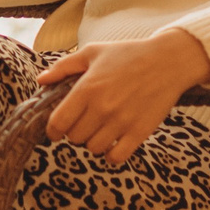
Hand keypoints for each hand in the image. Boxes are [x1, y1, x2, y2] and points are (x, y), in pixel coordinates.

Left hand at [38, 29, 209, 165]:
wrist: (168, 61)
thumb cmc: (128, 54)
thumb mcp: (92, 52)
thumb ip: (63, 67)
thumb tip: (40, 81)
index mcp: (87, 88)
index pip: (58, 123)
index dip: (52, 131)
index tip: (55, 131)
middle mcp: (102, 107)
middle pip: (74, 138)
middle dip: (74, 133)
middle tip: (82, 125)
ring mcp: (121, 122)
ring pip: (93, 149)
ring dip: (92, 143)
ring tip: (98, 131)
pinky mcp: (140, 132)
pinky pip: (116, 157)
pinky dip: (110, 155)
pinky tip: (113, 143)